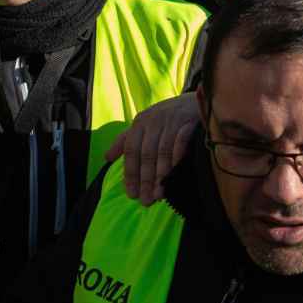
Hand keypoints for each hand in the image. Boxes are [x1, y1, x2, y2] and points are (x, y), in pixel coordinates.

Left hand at [103, 91, 198, 205]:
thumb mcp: (144, 125)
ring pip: (163, 151)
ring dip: (161, 174)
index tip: (131, 194)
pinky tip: (176, 173)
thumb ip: (125, 141)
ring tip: (159, 194)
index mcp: (140, 123)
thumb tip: (107, 158)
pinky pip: (181, 142)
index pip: (131, 150)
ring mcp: (171, 120)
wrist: (195, 102)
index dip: (130, 173)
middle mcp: (153, 120)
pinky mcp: (189, 121)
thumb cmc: (166, 118)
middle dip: (145, 179)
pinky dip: (178, 157)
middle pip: (146, 154)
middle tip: (146, 201)